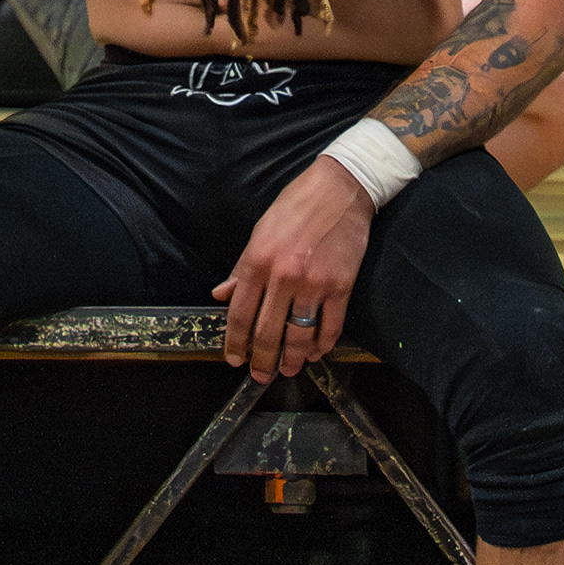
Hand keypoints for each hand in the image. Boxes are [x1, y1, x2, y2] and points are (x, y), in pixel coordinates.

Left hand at [212, 157, 376, 380]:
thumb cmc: (296, 207)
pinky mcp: (340, 286)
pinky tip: (315, 352)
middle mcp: (283, 277)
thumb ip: (241, 269)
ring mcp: (313, 283)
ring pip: (299, 335)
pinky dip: (322, 345)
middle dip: (262, 360)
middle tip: (260, 375)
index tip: (234, 358)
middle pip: (267, 332)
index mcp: (257, 262)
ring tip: (288, 370)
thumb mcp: (260, 232)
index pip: (239, 314)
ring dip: (292, 359)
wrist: (340, 189)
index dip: (235, 342)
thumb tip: (222, 294)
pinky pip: (330, 326)